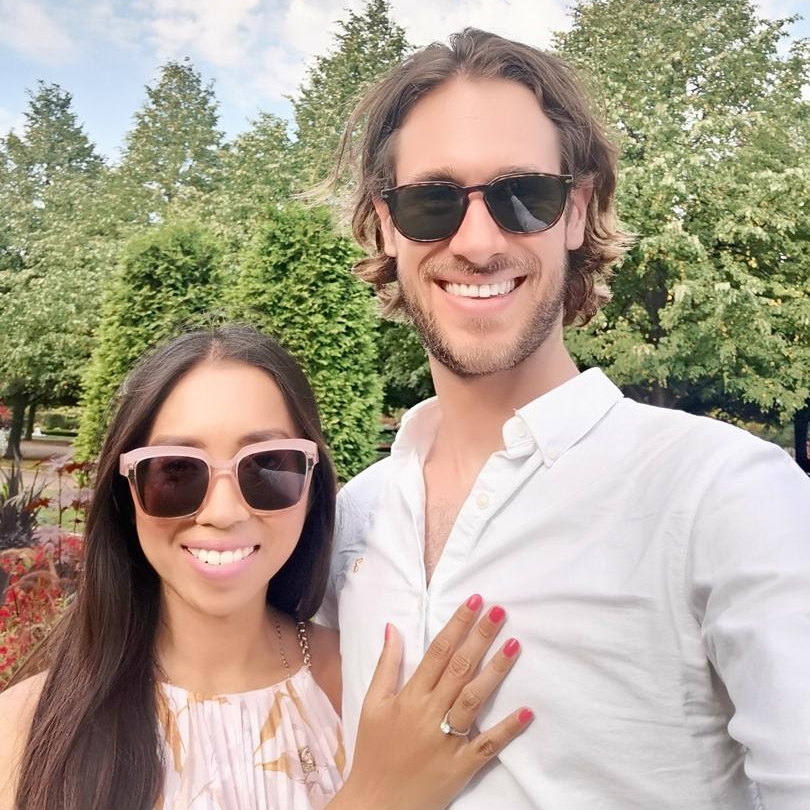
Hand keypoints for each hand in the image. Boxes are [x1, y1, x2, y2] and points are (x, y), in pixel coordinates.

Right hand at [330, 596, 531, 809]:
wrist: (374, 804)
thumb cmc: (373, 750)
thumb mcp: (372, 705)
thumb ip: (385, 666)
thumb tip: (393, 628)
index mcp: (409, 697)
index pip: (437, 652)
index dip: (457, 625)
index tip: (474, 601)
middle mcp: (429, 714)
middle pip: (459, 669)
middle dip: (480, 637)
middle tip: (499, 611)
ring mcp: (446, 740)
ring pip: (474, 700)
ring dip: (495, 672)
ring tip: (514, 645)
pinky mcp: (460, 766)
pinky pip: (487, 745)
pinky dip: (507, 729)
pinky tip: (527, 711)